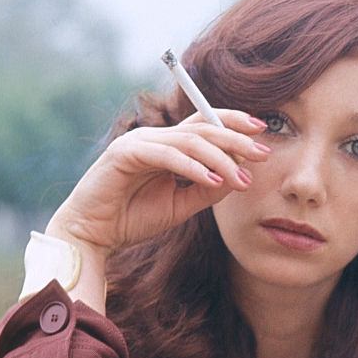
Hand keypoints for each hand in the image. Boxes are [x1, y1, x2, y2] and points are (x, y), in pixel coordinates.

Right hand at [45, 110, 270, 253]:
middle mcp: (154, 137)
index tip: (262, 132)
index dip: (234, 122)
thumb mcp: (182, 205)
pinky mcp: (124, 154)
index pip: (205, 123)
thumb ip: (208, 189)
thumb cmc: (133, 218)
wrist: (93, 235)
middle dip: (236, 139)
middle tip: (263, 153)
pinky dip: (192, 167)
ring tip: (241, 177)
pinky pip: (166, 155)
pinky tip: (213, 180)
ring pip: (189, 140)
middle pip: (202, 126)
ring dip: (219, 158)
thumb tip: (242, 175)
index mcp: (167, 144)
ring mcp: (138, 142)